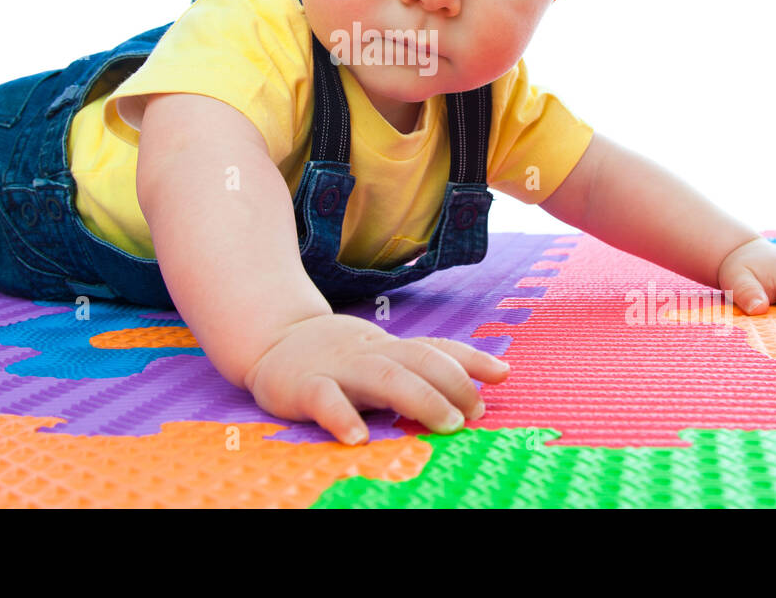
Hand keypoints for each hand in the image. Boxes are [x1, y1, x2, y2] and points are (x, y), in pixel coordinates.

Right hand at [243, 313, 510, 445]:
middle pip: (418, 360)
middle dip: (452, 384)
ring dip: (419, 398)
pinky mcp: (305, 386)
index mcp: (391, 349)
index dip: (470, 360)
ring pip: (384, 376)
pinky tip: (358, 438)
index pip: (436, 349)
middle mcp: (371, 354)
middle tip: (474, 414)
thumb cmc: (339, 359)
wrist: (273, 339)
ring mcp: (340, 368)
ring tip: (446, 424)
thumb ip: (420, 370)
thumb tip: (480, 390)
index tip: (502, 374)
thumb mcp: (382, 358)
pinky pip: (326, 399)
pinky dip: (343, 416)